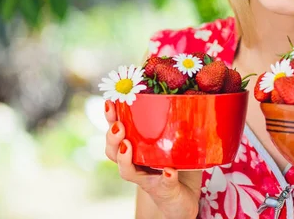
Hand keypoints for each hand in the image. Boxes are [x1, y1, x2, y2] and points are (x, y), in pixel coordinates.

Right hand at [104, 100, 200, 218]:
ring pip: (126, 171)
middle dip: (112, 138)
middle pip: (112, 152)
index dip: (110, 118)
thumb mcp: (173, 141)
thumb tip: (184, 98)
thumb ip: (175, 124)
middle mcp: (135, 164)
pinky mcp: (164, 190)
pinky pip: (163, 185)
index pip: (117, 130)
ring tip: (126, 146)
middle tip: (118, 126)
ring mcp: (146, 179)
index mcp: (135, 147)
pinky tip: (168, 172)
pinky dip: (165, 178)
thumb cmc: (176, 164)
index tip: (109, 103)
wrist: (183, 196)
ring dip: (124, 158)